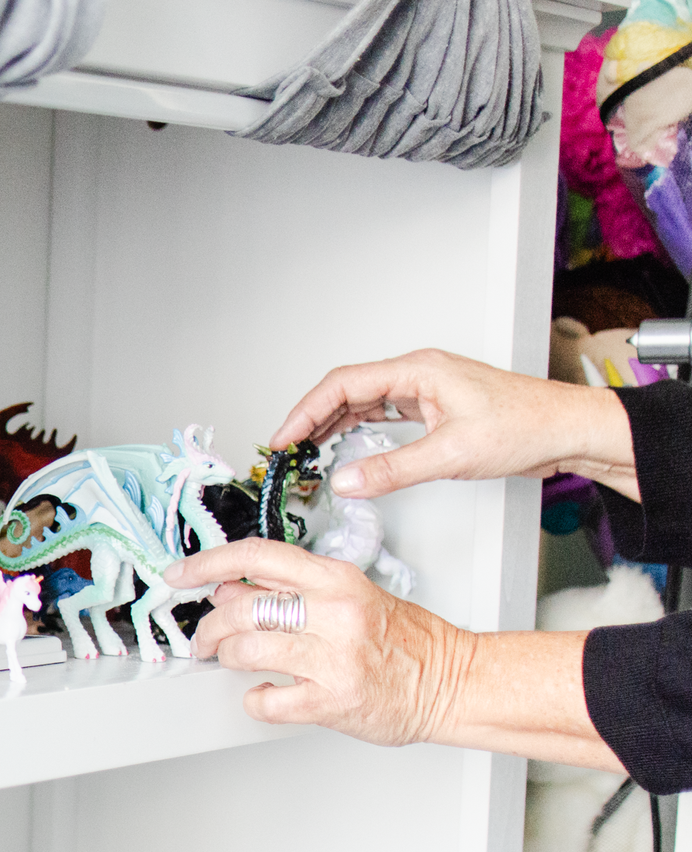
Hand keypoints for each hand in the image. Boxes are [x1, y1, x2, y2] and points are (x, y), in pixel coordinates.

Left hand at [169, 539, 474, 745]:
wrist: (454, 681)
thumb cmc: (405, 641)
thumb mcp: (349, 596)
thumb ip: (291, 590)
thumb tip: (230, 588)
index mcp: (335, 579)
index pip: (256, 556)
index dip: (206, 563)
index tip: (178, 575)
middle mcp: (333, 611)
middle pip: (239, 609)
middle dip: (209, 628)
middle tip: (205, 640)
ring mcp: (333, 657)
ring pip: (245, 651)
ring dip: (228, 659)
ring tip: (235, 663)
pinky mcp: (332, 699)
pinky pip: (267, 701)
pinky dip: (255, 700)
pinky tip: (265, 695)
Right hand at [268, 348, 634, 497]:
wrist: (569, 430)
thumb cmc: (527, 426)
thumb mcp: (452, 454)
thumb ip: (392, 469)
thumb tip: (346, 481)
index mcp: (419, 371)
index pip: (344, 384)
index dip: (306, 411)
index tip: (283, 439)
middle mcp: (419, 375)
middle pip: (347, 389)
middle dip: (311, 418)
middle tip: (285, 450)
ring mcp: (427, 390)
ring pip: (363, 401)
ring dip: (332, 424)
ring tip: (305, 451)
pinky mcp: (435, 408)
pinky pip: (383, 413)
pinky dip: (356, 429)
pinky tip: (345, 446)